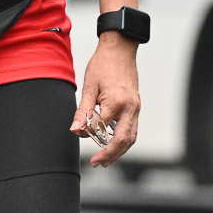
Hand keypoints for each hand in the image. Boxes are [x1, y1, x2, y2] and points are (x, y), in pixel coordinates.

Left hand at [71, 32, 139, 167]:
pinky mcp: (136, 106)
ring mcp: (136, 107)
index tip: (78, 132)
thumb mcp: (89, 87)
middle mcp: (130, 106)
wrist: (120, 49)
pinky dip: (124, 140)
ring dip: (119, 151)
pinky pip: (133, 129)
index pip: (101, 127)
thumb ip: (83, 111)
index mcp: (117, 101)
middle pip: (123, 140)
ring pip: (131, 137)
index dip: (87, 133)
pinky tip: (113, 144)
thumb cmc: (104, 64)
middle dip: (110, 154)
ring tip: (105, 159)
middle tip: (97, 163)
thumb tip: (76, 130)